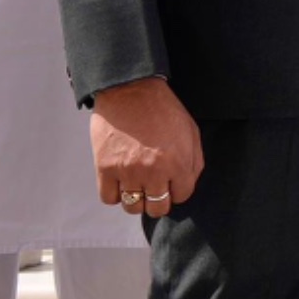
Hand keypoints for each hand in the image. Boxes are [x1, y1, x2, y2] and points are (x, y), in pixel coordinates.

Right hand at [91, 77, 205, 216]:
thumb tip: (186, 185)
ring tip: (137, 184)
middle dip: (159, 200)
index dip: (178, 190)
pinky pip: (109, 198)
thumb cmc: (162, 109)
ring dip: (137, 199)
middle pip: (157, 208)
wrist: (130, 90)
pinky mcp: (105, 168)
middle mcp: (153, 172)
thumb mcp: (190, 131)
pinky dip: (115, 194)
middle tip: (155, 188)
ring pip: (133, 207)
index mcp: (177, 162)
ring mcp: (127, 172)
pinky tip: (121, 181)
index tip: (172, 182)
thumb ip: (193, 161)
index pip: (182, 196)